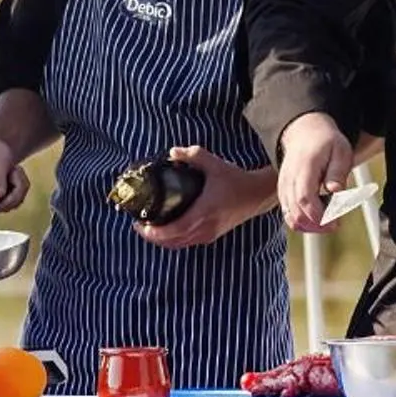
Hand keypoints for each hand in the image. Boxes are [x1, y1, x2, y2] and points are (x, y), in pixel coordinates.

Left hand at [133, 145, 275, 250]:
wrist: (256, 195)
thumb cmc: (235, 179)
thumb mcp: (214, 163)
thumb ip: (192, 155)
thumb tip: (172, 152)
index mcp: (204, 211)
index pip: (176, 228)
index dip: (157, 232)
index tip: (141, 225)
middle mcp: (206, 226)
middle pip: (174, 240)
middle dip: (153, 237)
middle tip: (138, 226)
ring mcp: (210, 233)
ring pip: (181, 244)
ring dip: (163, 241)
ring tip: (148, 229)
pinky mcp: (212, 235)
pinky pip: (188, 242)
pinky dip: (174, 240)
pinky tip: (166, 231)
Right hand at [276, 112, 358, 233]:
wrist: (305, 132)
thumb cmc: (327, 143)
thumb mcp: (341, 151)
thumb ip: (337, 172)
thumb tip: (335, 190)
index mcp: (305, 167)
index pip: (304, 198)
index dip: (319, 216)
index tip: (336, 222)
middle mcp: (289, 178)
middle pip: (296, 212)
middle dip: (317, 226)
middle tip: (335, 224)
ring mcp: (284, 185)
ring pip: (290, 216)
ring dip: (310, 226)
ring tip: (327, 221)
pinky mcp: (283, 191)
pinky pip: (288, 214)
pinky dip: (303, 221)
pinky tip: (318, 217)